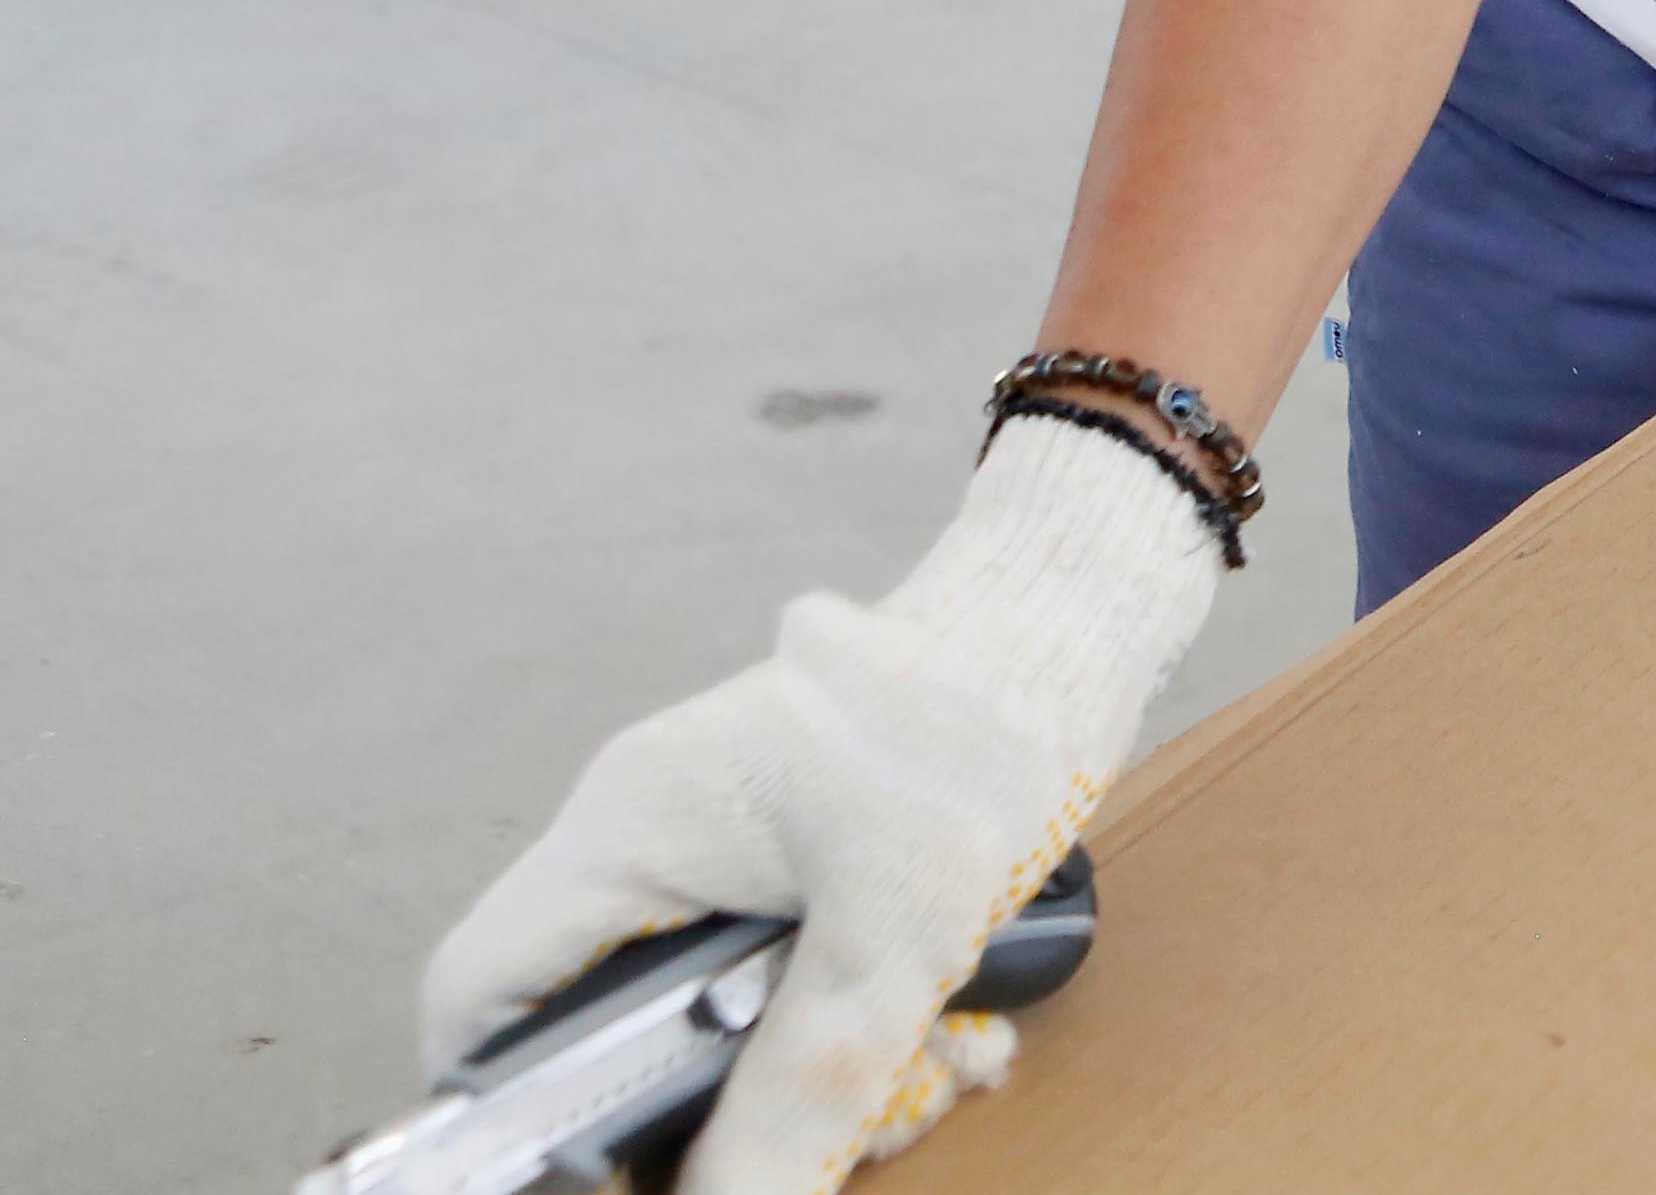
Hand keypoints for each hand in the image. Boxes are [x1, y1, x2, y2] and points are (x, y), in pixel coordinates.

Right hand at [421, 424, 1216, 1194]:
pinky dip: (880, 1021)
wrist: (1076, 612)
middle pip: (628, 1035)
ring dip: (839, 1072)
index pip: (482, 995)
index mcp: (630, 831)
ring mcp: (738, 848)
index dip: (516, 1104)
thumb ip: (809, 1078)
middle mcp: (661, 839)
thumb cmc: (979, 722)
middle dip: (737, 1108)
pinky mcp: (815, 858)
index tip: (613, 1168)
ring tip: (946, 1063)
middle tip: (850, 1122)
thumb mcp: (899, 927)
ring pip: (738, 1024)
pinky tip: (970, 1029)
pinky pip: (810, 980)